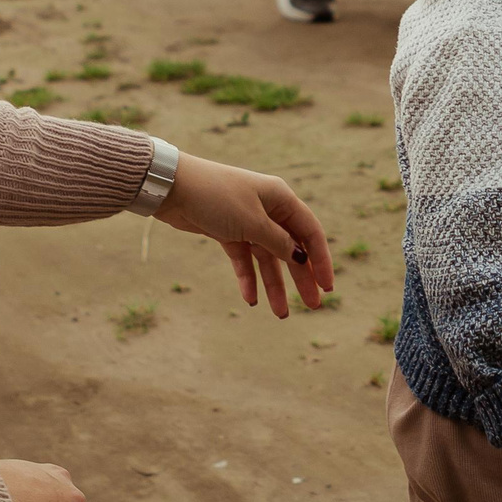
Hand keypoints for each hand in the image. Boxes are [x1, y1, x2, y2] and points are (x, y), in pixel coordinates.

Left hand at [154, 152, 333, 317]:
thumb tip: (301, 258)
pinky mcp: (227, 232)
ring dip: (275, 285)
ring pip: (267, 258)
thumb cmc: (217, 197)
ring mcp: (247, 222)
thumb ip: (278, 242)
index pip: (310, 232)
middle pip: (291, 249)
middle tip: (313, 306)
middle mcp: (268, 209)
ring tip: (281, 313)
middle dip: (301, 278)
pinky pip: (244, 259)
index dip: (321, 260)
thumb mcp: (252, 222)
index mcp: (281, 199)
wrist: (173, 188)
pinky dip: (248, 278)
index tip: (327, 286)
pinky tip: (251, 299)